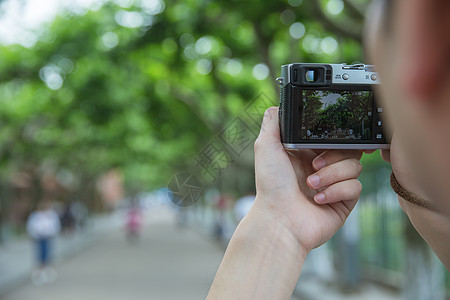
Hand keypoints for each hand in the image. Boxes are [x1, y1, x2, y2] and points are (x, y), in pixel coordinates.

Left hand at [252, 107, 363, 251]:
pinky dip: (336, 191)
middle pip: (348, 148)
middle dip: (332, 156)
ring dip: (331, 175)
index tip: (328, 139)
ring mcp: (334, 184)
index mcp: (307, 153)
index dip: (333, 136)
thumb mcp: (266, 147)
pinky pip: (356, 187)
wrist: (280, 221)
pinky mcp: (344, 201)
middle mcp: (322, 167)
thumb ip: (274, 123)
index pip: (331, 136)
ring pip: (354, 166)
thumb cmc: (271, 186)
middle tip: (313, 165)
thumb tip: (278, 106)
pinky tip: (318, 199)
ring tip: (311, 186)